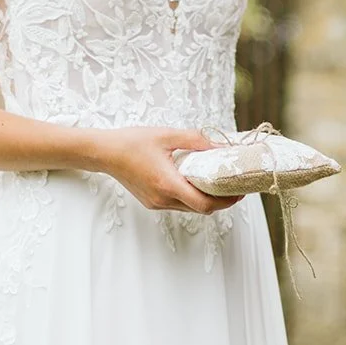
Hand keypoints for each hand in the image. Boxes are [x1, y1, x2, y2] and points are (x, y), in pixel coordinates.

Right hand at [89, 126, 239, 214]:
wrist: (105, 153)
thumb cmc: (134, 141)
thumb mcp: (167, 135)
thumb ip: (195, 140)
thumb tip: (218, 145)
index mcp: (168, 184)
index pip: (204, 204)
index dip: (226, 201)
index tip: (240, 192)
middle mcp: (162, 199)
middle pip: (200, 209)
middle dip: (221, 201)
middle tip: (236, 187)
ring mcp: (156, 203)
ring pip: (189, 208)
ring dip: (206, 199)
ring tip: (220, 183)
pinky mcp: (151, 202)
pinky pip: (178, 204)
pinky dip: (192, 196)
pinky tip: (197, 182)